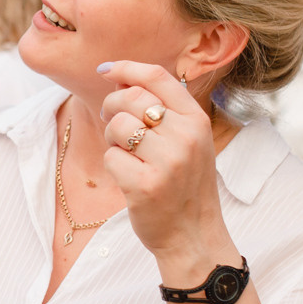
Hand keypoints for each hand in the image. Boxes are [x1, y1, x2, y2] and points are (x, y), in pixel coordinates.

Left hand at [95, 62, 233, 273]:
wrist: (193, 235)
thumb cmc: (184, 185)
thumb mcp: (189, 142)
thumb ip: (165, 111)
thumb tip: (121, 80)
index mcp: (197, 121)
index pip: (158, 77)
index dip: (126, 68)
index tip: (106, 70)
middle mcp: (185, 137)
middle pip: (131, 97)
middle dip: (111, 106)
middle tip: (110, 122)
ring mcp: (167, 161)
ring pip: (117, 125)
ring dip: (112, 139)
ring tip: (126, 154)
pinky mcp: (145, 185)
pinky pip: (111, 157)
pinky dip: (113, 165)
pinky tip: (128, 177)